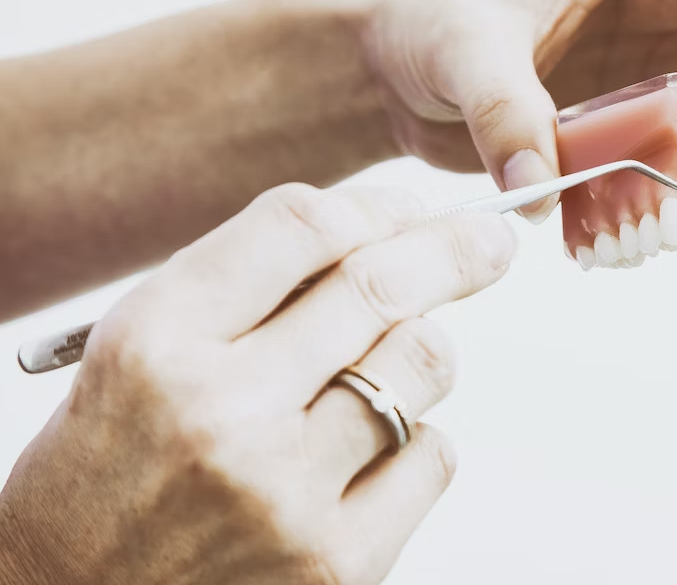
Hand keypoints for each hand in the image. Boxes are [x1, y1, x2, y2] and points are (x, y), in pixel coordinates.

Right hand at [0, 184, 515, 583]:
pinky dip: (417, 440)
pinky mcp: (336, 563)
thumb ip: (248, 288)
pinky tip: (367, 456)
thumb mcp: (141, 351)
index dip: (374, 206)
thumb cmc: (110, 469)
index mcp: (157, 342)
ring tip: (379, 372)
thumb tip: (383, 230)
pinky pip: (433, 455)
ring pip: (422, 364)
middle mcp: (221, 413)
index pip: (299, 228)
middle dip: (453, 249)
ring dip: (418, 352)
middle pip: (379, 286)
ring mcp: (285, 493)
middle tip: (489, 240)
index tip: (408, 208)